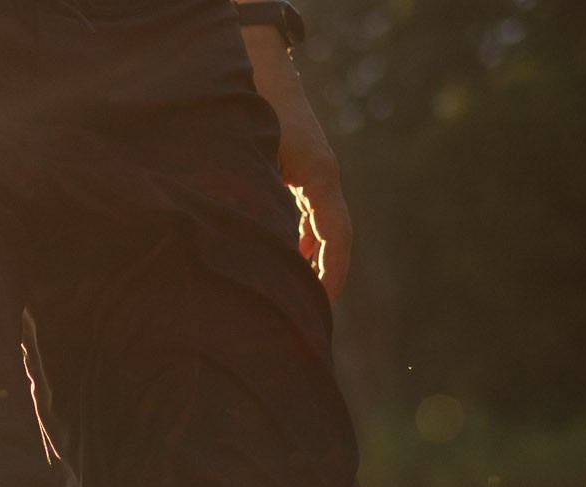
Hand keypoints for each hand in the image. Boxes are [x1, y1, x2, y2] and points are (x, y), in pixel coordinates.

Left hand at [242, 23, 350, 298]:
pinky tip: (283, 267)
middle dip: (322, 280)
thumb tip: (247, 251)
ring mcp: (313, 175)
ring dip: (309, 264)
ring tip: (296, 305)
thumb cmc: (249, 110)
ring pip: (319, 230)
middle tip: (308, 321)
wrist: (253, 66)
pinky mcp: (298, 174)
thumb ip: (251, 203)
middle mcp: (322, 177)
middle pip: (333, 239)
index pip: (338, 236)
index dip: (331, 275)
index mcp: (320, 176)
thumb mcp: (247, 159)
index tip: (319, 307)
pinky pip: (306, 217)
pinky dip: (298, 244)